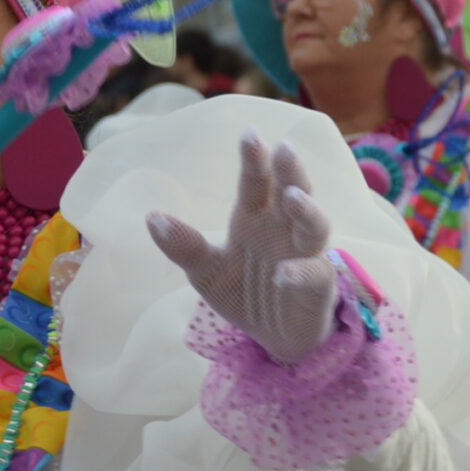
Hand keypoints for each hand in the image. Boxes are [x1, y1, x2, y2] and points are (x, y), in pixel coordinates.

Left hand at [147, 133, 338, 365]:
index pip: (256, 182)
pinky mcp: (318, 285)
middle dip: (289, 170)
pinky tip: (282, 273)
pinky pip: (314, 274)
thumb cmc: (241, 291)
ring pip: (314, 225)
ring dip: (306, 210)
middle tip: (284, 148)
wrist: (270, 337)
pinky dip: (300, 272)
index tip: (250, 133)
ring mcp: (305, 254)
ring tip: (293, 197)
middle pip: (292, 191)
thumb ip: (183, 245)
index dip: (254, 159)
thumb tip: (151, 217)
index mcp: (254, 218)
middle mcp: (283, 229)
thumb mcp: (204, 270)